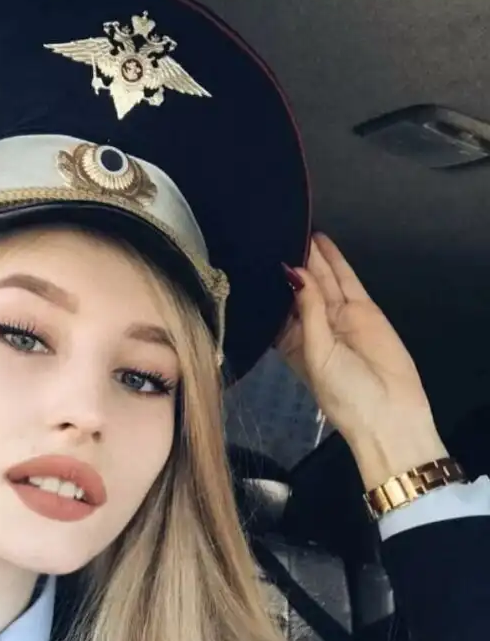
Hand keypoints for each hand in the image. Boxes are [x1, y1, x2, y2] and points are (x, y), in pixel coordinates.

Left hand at [276, 232, 448, 487]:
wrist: (389, 413)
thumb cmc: (344, 393)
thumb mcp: (317, 353)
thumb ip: (307, 311)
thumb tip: (293, 272)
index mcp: (292, 345)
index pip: (276, 309)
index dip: (266, 287)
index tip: (251, 261)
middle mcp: (313, 329)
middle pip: (298, 289)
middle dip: (287, 265)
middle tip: (271, 234)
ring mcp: (338, 317)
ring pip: (321, 279)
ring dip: (309, 257)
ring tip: (293, 228)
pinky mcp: (363, 309)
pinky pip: (345, 279)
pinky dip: (334, 260)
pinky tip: (319, 241)